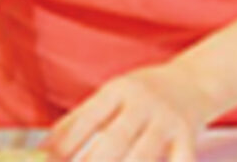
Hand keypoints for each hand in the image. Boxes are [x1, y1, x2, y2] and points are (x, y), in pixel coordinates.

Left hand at [41, 60, 213, 161]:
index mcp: (117, 90)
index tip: (47, 160)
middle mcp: (142, 103)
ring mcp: (166, 121)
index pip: (87, 118)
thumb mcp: (112, 94)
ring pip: (143, 155)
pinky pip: (180, 161)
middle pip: (114, 139)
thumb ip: (81, 118)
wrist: (191, 82)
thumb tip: (44, 148)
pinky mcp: (187, 138)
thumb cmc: (142, 93)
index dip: (66, 143)